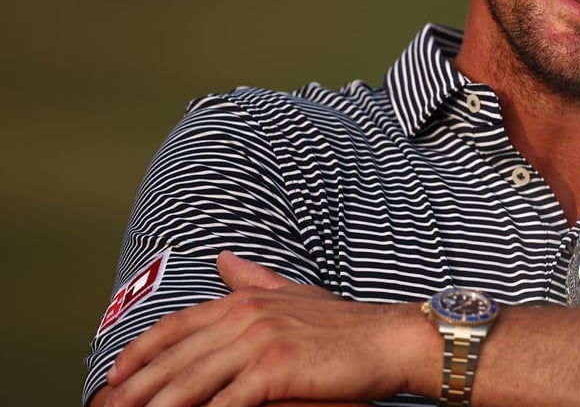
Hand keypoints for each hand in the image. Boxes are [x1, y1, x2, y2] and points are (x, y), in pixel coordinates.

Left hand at [103, 251, 432, 406]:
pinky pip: (226, 401)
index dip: (139, 352)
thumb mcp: (296, 295)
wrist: (392, 337)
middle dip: (136, 388)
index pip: (176, 325)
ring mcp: (260, 340)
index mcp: (245, 298)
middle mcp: (246, 314)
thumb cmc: (349, 325)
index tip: (114, 378)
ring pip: (192, 381)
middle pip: (174, 357)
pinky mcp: (276, 368)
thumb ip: (255, 280)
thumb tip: (222, 259)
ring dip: (158, 406)